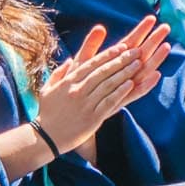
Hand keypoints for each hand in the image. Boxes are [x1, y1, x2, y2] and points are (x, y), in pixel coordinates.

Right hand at [33, 18, 168, 151]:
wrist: (46, 137)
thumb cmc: (47, 113)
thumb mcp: (47, 89)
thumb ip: (59, 73)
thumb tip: (70, 60)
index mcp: (67, 83)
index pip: (91, 64)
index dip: (108, 54)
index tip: (121, 47)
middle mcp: (77, 91)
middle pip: (103, 72)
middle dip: (121, 60)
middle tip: (136, 51)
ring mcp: (85, 104)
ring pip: (108, 85)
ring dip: (125, 73)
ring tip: (138, 64)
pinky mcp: (92, 118)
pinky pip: (109, 102)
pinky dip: (121, 92)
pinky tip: (131, 84)